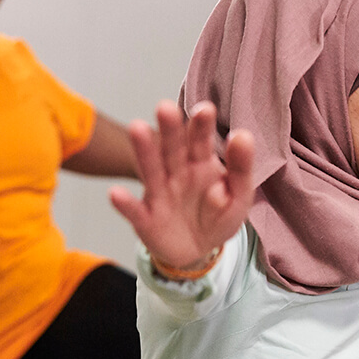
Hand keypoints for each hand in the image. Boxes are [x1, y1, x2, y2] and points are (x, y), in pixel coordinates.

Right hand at [109, 100, 254, 269]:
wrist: (198, 250)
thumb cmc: (218, 216)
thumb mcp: (239, 195)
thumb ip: (241, 168)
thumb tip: (242, 136)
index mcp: (200, 162)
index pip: (200, 140)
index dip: (201, 125)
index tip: (205, 109)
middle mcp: (176, 173)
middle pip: (172, 149)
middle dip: (170, 129)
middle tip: (166, 107)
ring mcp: (159, 194)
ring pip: (151, 171)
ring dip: (144, 151)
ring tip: (136, 128)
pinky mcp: (145, 219)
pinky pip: (134, 211)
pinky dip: (125, 204)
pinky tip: (115, 194)